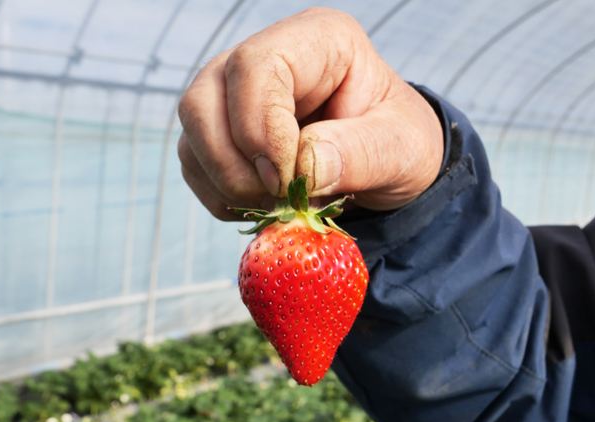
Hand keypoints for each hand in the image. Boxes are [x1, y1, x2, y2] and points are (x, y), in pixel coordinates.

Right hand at [177, 7, 443, 219]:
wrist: (388, 163)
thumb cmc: (399, 142)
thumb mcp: (401, 149)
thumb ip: (361, 155)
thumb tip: (304, 168)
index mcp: (318, 41)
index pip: (257, 65)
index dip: (259, 127)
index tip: (286, 179)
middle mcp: (265, 58)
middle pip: (204, 98)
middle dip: (234, 163)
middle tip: (278, 198)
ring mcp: (234, 94)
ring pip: (192, 132)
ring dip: (227, 183)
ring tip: (279, 205)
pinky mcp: (220, 131)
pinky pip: (194, 164)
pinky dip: (222, 196)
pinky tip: (264, 206)